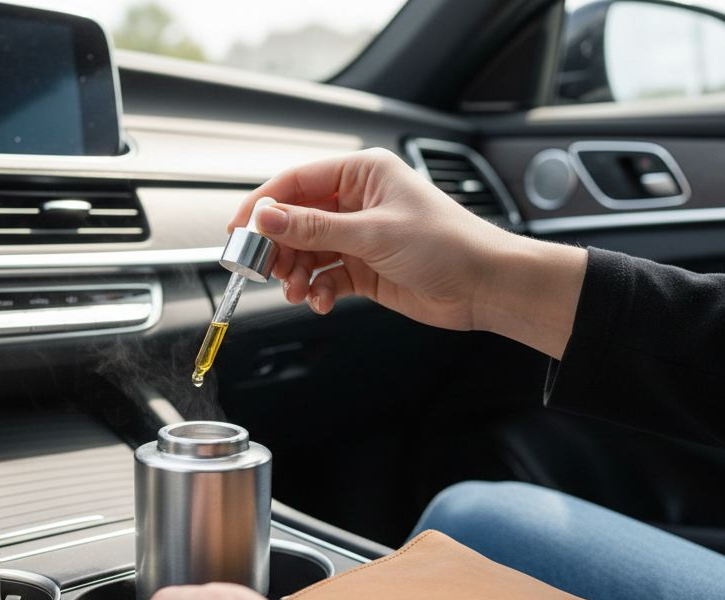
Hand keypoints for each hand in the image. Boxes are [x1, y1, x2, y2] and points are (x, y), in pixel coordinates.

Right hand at [229, 148, 587, 358]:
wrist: (486, 286)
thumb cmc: (448, 245)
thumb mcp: (373, 234)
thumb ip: (315, 228)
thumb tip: (267, 217)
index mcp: (363, 174)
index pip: (297, 181)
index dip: (264, 204)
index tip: (239, 229)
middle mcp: (358, 202)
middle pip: (296, 219)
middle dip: (278, 246)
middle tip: (264, 269)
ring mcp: (360, 236)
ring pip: (308, 251)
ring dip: (296, 273)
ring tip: (296, 290)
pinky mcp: (365, 269)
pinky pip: (326, 276)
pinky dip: (318, 290)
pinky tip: (321, 301)